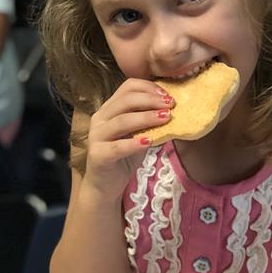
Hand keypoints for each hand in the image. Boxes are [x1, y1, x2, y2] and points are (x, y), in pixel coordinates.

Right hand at [83, 78, 173, 198]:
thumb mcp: (140, 134)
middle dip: (151, 100)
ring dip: (146, 118)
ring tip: (166, 118)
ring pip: (122, 121)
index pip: (128, 87)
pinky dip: (134, 143)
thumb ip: (151, 122)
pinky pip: (117, 147)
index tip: (168, 95)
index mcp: (109, 108)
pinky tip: (150, 142)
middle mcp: (100, 118)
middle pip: (126, 100)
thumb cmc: (125, 157)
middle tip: (171, 105)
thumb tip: (175, 110)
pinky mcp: (98, 155)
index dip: (149, 88)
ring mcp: (96, 136)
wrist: (104, 186)